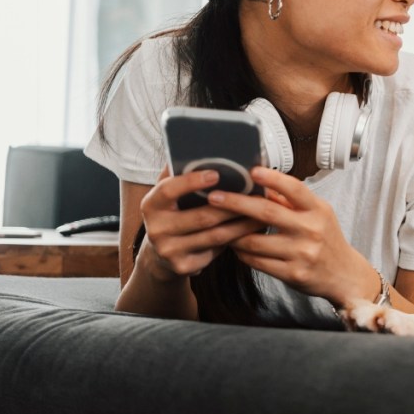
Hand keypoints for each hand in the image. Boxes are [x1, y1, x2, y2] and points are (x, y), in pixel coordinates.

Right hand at [138, 166, 267, 280]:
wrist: (162, 257)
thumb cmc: (174, 215)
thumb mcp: (169, 196)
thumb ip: (178, 175)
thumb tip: (195, 146)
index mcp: (151, 205)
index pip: (168, 190)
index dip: (191, 182)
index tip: (216, 174)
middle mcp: (156, 229)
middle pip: (202, 217)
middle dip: (233, 206)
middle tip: (257, 196)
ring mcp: (169, 251)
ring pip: (215, 236)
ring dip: (242, 224)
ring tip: (262, 214)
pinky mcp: (184, 267)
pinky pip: (217, 251)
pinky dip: (236, 240)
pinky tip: (252, 232)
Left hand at [207, 166, 379, 307]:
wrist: (343, 275)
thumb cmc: (326, 238)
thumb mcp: (317, 214)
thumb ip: (292, 201)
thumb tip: (263, 183)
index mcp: (318, 210)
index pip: (294, 189)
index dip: (273, 179)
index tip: (251, 171)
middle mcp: (311, 230)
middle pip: (267, 213)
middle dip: (237, 203)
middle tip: (214, 197)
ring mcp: (302, 254)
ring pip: (256, 242)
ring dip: (233, 233)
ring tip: (220, 226)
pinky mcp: (292, 274)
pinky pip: (258, 262)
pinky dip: (242, 253)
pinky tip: (236, 247)